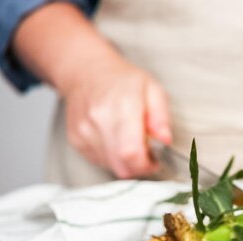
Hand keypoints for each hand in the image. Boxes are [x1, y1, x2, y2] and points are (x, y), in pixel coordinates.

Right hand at [11, 2, 171, 178]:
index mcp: (122, 107)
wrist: (87, 72)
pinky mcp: (75, 140)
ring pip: (111, 166)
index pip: (131, 152)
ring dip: (126, 163)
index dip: (147, 164)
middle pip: (122, 166)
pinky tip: (116, 141)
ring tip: (131, 142)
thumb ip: (161, 117)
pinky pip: (99, 162)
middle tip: (147, 153)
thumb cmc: (124, 81)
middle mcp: (99, 121)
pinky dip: (112, 158)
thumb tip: (166, 140)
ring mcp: (84, 132)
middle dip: (140, 167)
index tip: (156, 160)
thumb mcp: (153, 90)